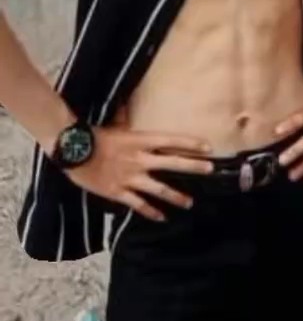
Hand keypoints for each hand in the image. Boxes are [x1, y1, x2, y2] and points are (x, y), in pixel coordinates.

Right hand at [65, 126, 213, 221]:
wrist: (73, 151)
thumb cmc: (94, 135)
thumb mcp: (115, 124)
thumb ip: (126, 118)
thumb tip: (128, 102)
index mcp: (140, 140)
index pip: (171, 140)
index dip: (190, 143)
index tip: (208, 147)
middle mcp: (140, 159)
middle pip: (172, 163)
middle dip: (193, 167)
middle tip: (210, 170)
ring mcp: (130, 177)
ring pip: (159, 189)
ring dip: (176, 196)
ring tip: (190, 203)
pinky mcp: (118, 192)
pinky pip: (139, 204)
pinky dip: (151, 212)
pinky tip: (162, 218)